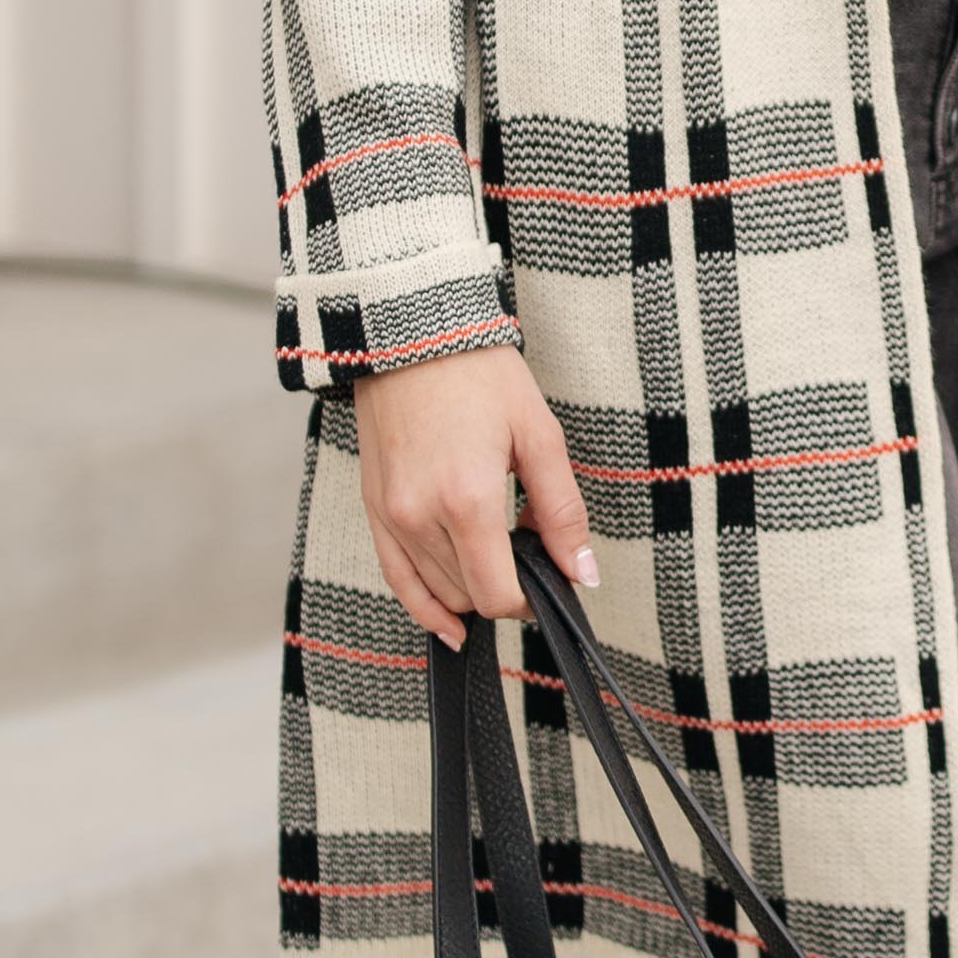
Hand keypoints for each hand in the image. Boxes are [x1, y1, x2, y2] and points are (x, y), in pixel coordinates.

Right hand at [353, 340, 597, 644]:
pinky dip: (424, 605)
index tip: (549, 577)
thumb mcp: (539, 436)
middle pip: (469, 597)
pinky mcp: (375, 508)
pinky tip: (449, 623)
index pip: (497, 594)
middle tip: (526, 544)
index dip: (530, 599)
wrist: (413, 333)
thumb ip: (563, 512)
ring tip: (493, 540)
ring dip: (471, 584)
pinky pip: (397, 579)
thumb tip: (582, 572)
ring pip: (438, 591)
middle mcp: (421, 517)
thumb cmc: (478, 374)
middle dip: (505, 585)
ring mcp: (392, 516)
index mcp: (467, 500)